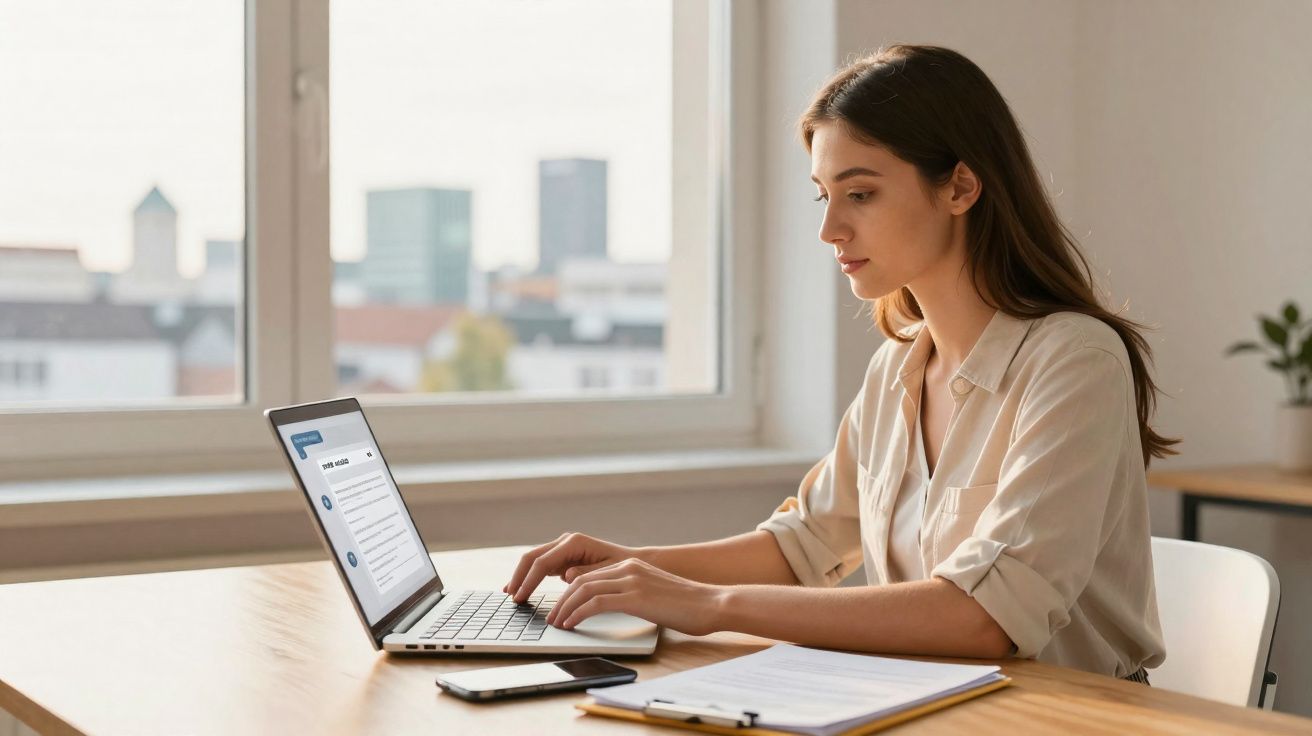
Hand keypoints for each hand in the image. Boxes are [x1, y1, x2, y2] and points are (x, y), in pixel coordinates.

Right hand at [504, 532, 640, 603]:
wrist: (631, 563)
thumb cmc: (622, 568)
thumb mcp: (606, 572)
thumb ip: (586, 573)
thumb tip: (566, 575)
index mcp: (574, 543)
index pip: (543, 562)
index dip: (529, 581)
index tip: (520, 597)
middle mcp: (565, 541)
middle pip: (533, 557)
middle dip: (519, 577)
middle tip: (510, 597)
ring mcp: (562, 548)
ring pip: (534, 560)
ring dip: (521, 576)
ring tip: (511, 594)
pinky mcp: (563, 556)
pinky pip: (541, 565)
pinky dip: (530, 577)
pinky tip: (521, 588)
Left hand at [546, 557, 725, 636]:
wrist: (711, 604)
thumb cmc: (687, 606)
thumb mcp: (653, 594)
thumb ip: (632, 594)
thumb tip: (612, 607)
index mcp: (631, 565)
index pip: (590, 576)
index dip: (570, 592)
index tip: (561, 608)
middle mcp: (628, 568)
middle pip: (581, 581)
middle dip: (562, 601)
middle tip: (552, 617)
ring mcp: (631, 580)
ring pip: (584, 590)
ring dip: (565, 608)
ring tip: (557, 624)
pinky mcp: (635, 596)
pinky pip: (595, 603)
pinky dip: (578, 614)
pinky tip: (572, 625)